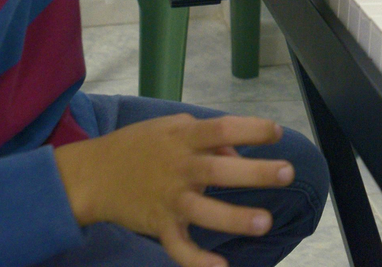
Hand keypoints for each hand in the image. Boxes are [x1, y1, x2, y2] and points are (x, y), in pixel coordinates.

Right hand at [53, 113, 291, 266]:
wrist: (93, 174)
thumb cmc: (138, 146)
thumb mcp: (170, 127)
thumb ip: (206, 136)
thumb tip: (239, 152)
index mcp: (183, 138)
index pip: (222, 128)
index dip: (251, 129)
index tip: (276, 132)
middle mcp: (178, 167)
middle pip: (219, 169)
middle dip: (255, 173)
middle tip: (287, 173)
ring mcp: (169, 199)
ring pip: (205, 211)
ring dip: (235, 218)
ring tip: (264, 223)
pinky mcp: (160, 225)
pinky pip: (180, 247)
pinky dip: (197, 261)